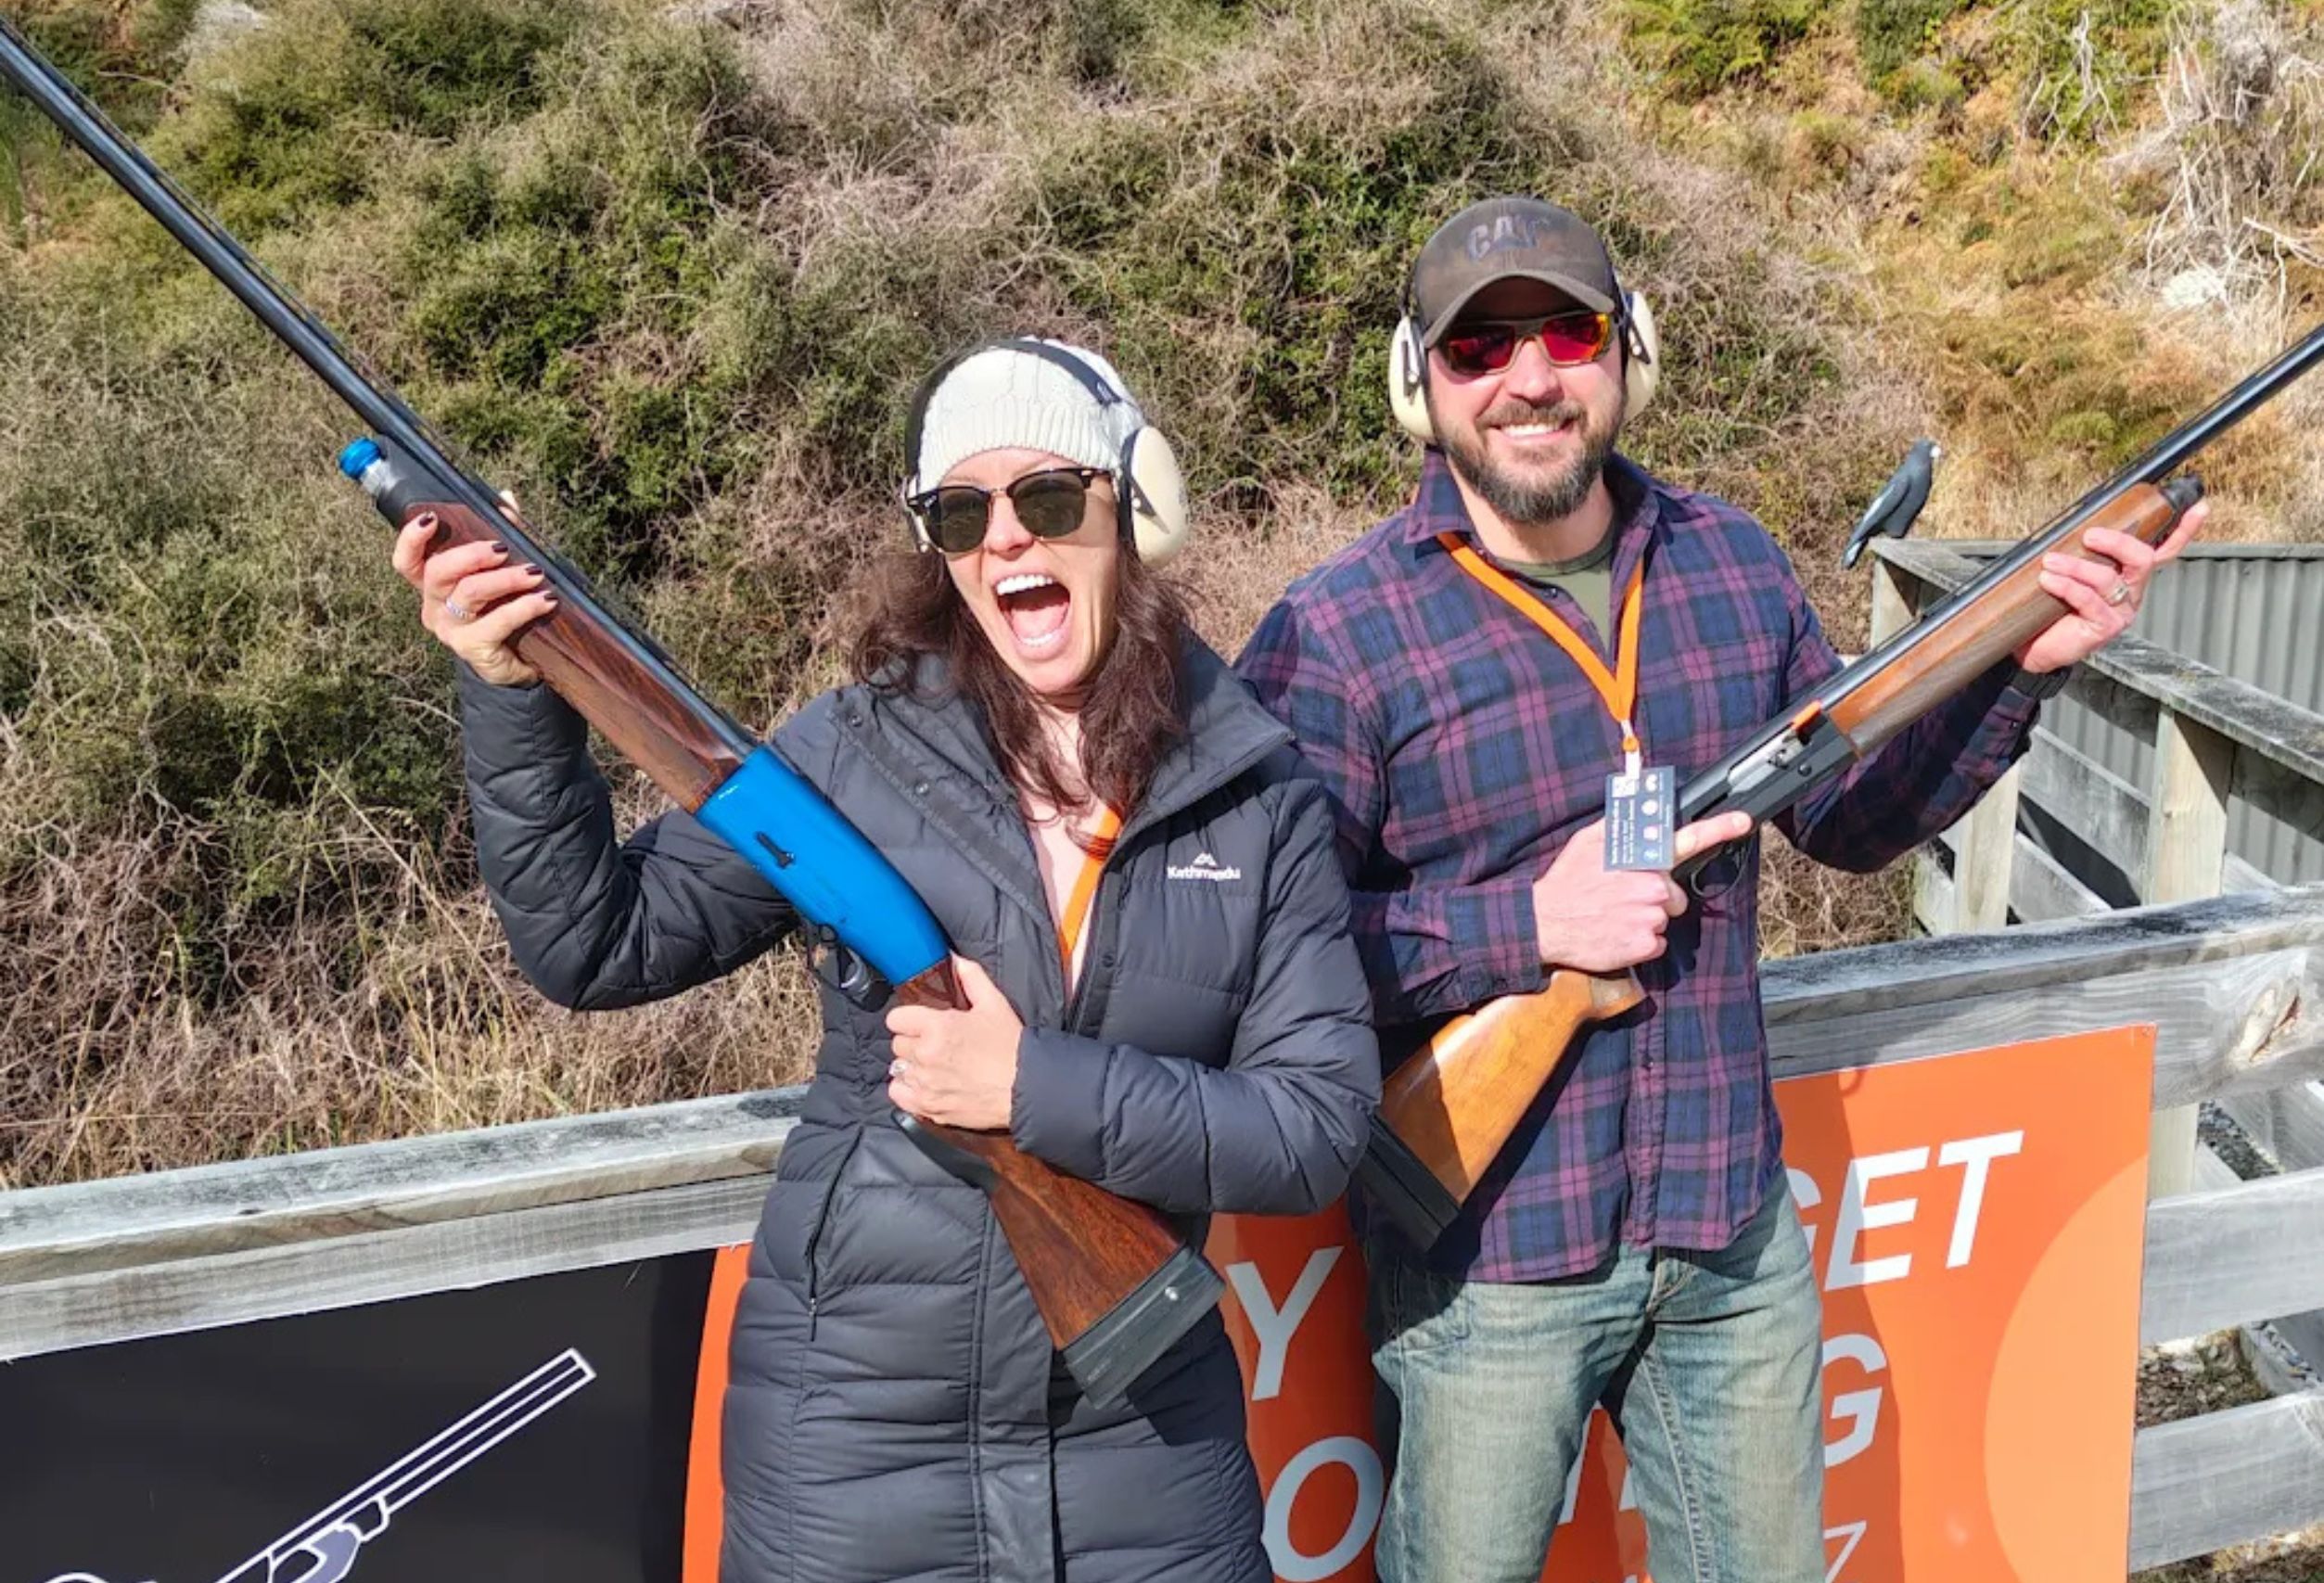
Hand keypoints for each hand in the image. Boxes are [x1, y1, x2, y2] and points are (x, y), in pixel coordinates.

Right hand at [388, 493, 553, 686]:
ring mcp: (450, 629)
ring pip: (469, 593)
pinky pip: (496, 623)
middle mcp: (434, 605)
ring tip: (535, 573)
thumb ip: (501, 534)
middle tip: (502, 549)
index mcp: (433, 584)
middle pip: (438, 572)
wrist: (519, 663)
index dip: (411, 539)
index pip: (407, 561)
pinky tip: (545, 600)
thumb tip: (505, 499)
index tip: (431, 518)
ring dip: (505, 579)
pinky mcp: (472, 648)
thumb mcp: (501, 570)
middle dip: (471, 555)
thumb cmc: (504, 610)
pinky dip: (523, 607)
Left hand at [885, 956, 1024, 1129]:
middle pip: (898, 1044)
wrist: (1026, 1088)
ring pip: (899, 1068)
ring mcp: (925, 1083)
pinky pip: (898, 1094)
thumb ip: (971, 978)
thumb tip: (955, 960)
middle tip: (935, 1045)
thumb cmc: (1012, 1048)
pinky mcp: (928, 1106)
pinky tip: (925, 1084)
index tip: (920, 1024)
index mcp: (937, 1027)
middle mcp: (926, 1055)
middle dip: (914, 1042)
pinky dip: (907, 1089)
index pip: (896, 1019)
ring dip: (913, 1066)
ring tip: (933, 1066)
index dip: (909, 1019)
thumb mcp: (995, 1004)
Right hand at [1530, 810, 1754, 972]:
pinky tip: (1616, 934)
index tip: (1743, 822)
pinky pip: (1656, 943)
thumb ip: (1618, 827)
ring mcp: (1649, 916)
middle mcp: (1651, 885)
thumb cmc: (1565, 882)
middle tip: (1623, 899)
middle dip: (1656, 899)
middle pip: (1675, 895)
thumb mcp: (1587, 843)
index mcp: (1640, 858)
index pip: (1687, 838)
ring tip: (1614, 916)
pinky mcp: (1644, 944)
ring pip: (1664, 919)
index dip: (1720, 828)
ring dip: (1645, 920)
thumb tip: (1638, 813)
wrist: (1544, 922)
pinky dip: (1639, 943)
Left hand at [2016, 501, 2206, 674]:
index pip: (2164, 550)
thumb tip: (2077, 523)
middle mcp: (2132, 593)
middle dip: (2117, 543)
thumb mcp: (2069, 571)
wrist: (2031, 643)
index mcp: (2130, 575)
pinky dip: (2066, 585)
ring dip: (2076, 566)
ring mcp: (2121, 612)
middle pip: (2142, 559)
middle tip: (2089, 536)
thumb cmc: (2051, 604)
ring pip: (2108, 578)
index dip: (2183, 530)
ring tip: (2050, 561)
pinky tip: (2048, 579)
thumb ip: (2082, 551)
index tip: (2199, 508)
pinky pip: (2088, 599)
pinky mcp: (2105, 628)